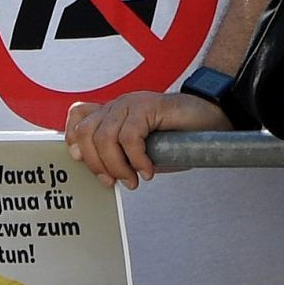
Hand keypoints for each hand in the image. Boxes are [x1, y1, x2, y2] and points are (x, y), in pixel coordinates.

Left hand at [60, 87, 217, 189]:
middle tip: (114, 181)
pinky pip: (130, 137)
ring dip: (117, 166)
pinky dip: (136, 160)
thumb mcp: (143, 151)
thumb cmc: (177, 138)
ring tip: (133, 179)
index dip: (73, 139)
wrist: (210, 120)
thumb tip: (103, 175)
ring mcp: (132, 103)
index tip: (83, 163)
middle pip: (85, 132)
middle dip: (96, 164)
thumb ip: (121, 156)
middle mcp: (118, 105)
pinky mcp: (148, 105)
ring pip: (105, 137)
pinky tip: (148, 170)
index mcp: (113, 113)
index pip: (78, 117)